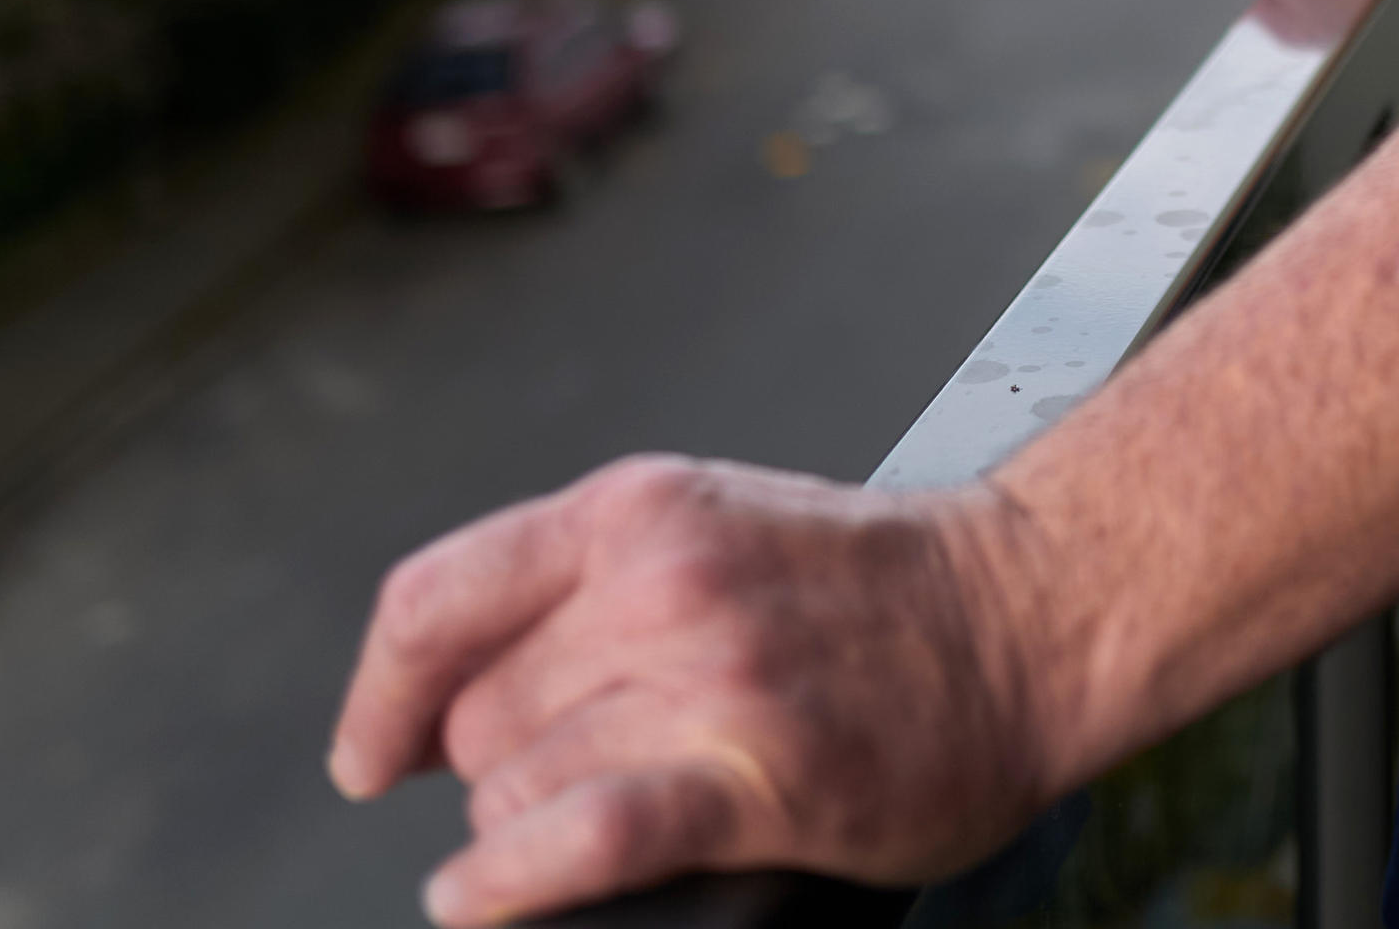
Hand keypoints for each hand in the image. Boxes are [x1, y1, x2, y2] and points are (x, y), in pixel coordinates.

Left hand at [329, 455, 1076, 923]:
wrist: (1027, 618)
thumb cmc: (881, 587)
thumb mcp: (715, 524)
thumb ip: (591, 585)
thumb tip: (451, 694)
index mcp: (640, 509)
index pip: (437, 602)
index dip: (381, 694)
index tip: (371, 753)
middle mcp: (660, 583)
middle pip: (478, 717)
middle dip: (496, 771)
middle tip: (564, 783)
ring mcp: (708, 680)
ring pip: (518, 787)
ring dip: (526, 831)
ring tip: (598, 824)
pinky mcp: (754, 778)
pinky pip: (581, 838)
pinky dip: (511, 882)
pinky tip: (485, 900)